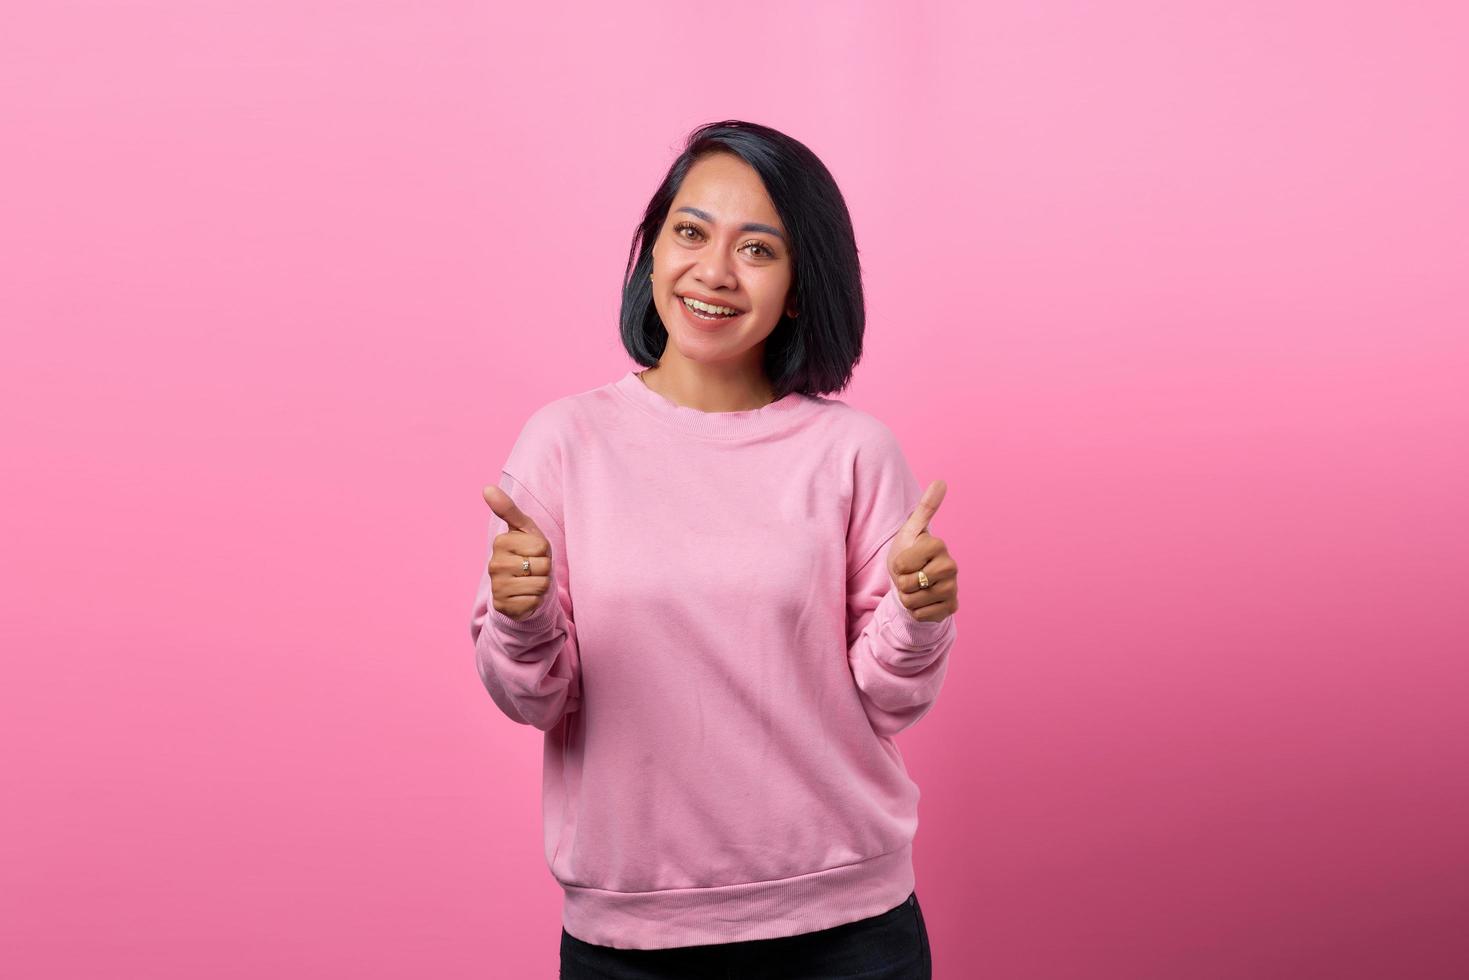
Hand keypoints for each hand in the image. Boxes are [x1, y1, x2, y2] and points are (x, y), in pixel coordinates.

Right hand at [482, 484, 553, 621]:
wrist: (520, 587)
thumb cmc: (526, 553)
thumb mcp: (523, 530)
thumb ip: (508, 509)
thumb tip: (487, 488)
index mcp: (500, 543)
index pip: (541, 546)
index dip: (544, 551)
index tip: (533, 552)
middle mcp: (494, 564)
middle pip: (542, 566)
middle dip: (544, 568)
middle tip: (532, 569)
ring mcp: (498, 587)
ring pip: (540, 584)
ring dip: (542, 585)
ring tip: (530, 581)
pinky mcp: (504, 606)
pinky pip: (534, 601)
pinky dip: (536, 600)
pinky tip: (526, 596)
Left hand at [886, 479, 958, 622]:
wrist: (917, 584)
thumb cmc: (910, 555)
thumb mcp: (911, 531)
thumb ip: (925, 507)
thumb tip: (941, 481)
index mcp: (938, 545)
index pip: (902, 565)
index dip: (897, 565)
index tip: (906, 560)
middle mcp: (951, 566)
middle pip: (908, 584)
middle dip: (902, 583)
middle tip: (911, 575)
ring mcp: (953, 588)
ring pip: (912, 601)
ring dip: (907, 598)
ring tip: (916, 588)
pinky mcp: (951, 607)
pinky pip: (920, 615)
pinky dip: (915, 610)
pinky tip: (924, 601)